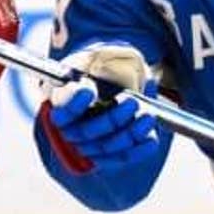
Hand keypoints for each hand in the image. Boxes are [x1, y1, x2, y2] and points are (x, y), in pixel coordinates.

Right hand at [43, 44, 160, 169]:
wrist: (113, 78)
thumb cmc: (104, 66)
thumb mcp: (102, 56)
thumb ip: (109, 60)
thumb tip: (128, 74)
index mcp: (63, 103)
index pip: (61, 111)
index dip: (74, 103)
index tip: (89, 89)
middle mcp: (73, 128)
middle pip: (86, 132)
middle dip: (111, 119)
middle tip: (131, 102)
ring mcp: (90, 144)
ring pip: (106, 147)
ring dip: (129, 134)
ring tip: (147, 116)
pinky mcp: (110, 154)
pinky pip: (123, 157)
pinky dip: (139, 150)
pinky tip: (151, 139)